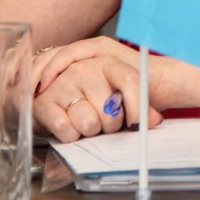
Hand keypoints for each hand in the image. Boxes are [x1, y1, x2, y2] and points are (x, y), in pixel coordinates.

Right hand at [33, 37, 162, 141]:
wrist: (59, 95)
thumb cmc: (96, 96)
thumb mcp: (121, 95)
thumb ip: (142, 106)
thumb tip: (154, 120)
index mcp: (109, 62)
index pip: (131, 81)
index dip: (137, 108)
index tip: (136, 125)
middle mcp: (86, 68)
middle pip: (110, 111)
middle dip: (110, 126)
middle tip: (104, 123)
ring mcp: (64, 83)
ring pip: (89, 123)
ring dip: (90, 132)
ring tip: (86, 123)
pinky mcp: (44, 102)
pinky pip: (66, 130)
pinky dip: (71, 136)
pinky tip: (70, 128)